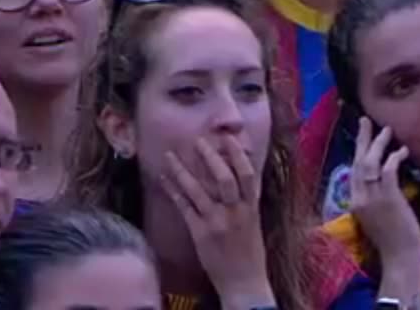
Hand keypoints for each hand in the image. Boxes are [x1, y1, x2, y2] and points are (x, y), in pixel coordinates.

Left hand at [161, 137, 273, 309]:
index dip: (238, 154)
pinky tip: (165, 180)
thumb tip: (240, 177)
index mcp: (252, 207)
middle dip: (210, 157)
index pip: (248, 174)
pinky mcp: (201, 234)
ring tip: (172, 155)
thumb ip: (247, 200)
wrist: (244, 281)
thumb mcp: (255, 222)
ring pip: (199, 191)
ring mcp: (217, 222)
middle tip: (198, 141)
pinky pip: (185, 208)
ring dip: (183, 171)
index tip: (227, 138)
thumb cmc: (250, 252)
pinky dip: (174, 191)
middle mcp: (236, 212)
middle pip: (224, 178)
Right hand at [350, 119, 419, 269]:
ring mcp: (372, 198)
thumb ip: (374, 199)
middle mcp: (359, 198)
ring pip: (370, 163)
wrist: (399, 259)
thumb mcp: (376, 217)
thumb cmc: (392, 241)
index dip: (356, 153)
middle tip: (365, 120)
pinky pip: (388, 170)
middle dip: (362, 139)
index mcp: (354, 204)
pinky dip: (394, 158)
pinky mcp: (388, 198)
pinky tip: (402, 151)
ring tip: (387, 130)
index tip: (361, 138)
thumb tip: (381, 179)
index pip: (352, 172)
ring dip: (378, 144)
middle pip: (357, 162)